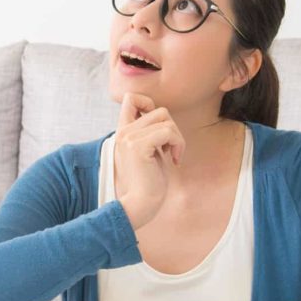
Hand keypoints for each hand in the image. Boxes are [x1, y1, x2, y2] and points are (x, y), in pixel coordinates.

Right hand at [113, 93, 184, 229]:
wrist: (142, 203)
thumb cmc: (149, 181)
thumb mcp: (148, 151)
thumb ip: (149, 132)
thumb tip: (163, 115)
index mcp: (123, 131)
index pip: (131, 98)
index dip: (150, 104)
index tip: (159, 128)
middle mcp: (123, 131)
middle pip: (159, 110)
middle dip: (173, 129)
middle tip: (170, 149)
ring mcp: (129, 138)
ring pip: (166, 119)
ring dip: (177, 138)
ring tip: (172, 155)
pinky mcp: (138, 146)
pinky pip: (168, 132)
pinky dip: (178, 144)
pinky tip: (174, 160)